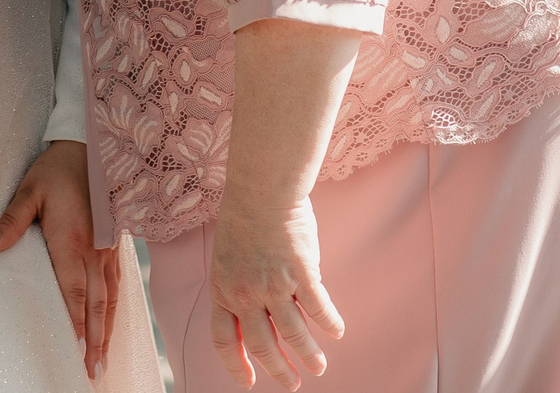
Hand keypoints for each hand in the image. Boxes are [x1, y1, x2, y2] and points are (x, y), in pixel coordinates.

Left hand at [0, 141, 117, 380]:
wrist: (89, 148)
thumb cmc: (55, 171)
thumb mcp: (28, 191)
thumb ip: (10, 222)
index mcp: (72, 241)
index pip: (73, 291)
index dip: (76, 323)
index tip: (76, 351)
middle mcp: (94, 250)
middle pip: (96, 304)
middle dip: (95, 341)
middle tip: (92, 373)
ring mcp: (108, 249)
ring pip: (111, 298)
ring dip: (107, 331)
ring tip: (103, 361)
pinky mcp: (114, 245)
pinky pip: (117, 285)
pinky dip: (115, 309)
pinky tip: (111, 323)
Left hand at [207, 192, 345, 389]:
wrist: (261, 188)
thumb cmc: (244, 215)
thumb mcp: (227, 257)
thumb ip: (239, 285)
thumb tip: (259, 311)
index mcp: (222, 289)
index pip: (224, 339)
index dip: (236, 364)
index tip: (248, 382)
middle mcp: (246, 294)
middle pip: (262, 345)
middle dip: (279, 370)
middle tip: (292, 384)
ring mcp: (274, 285)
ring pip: (294, 334)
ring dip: (309, 354)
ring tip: (319, 367)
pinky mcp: (302, 274)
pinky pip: (319, 308)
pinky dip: (330, 324)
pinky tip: (337, 331)